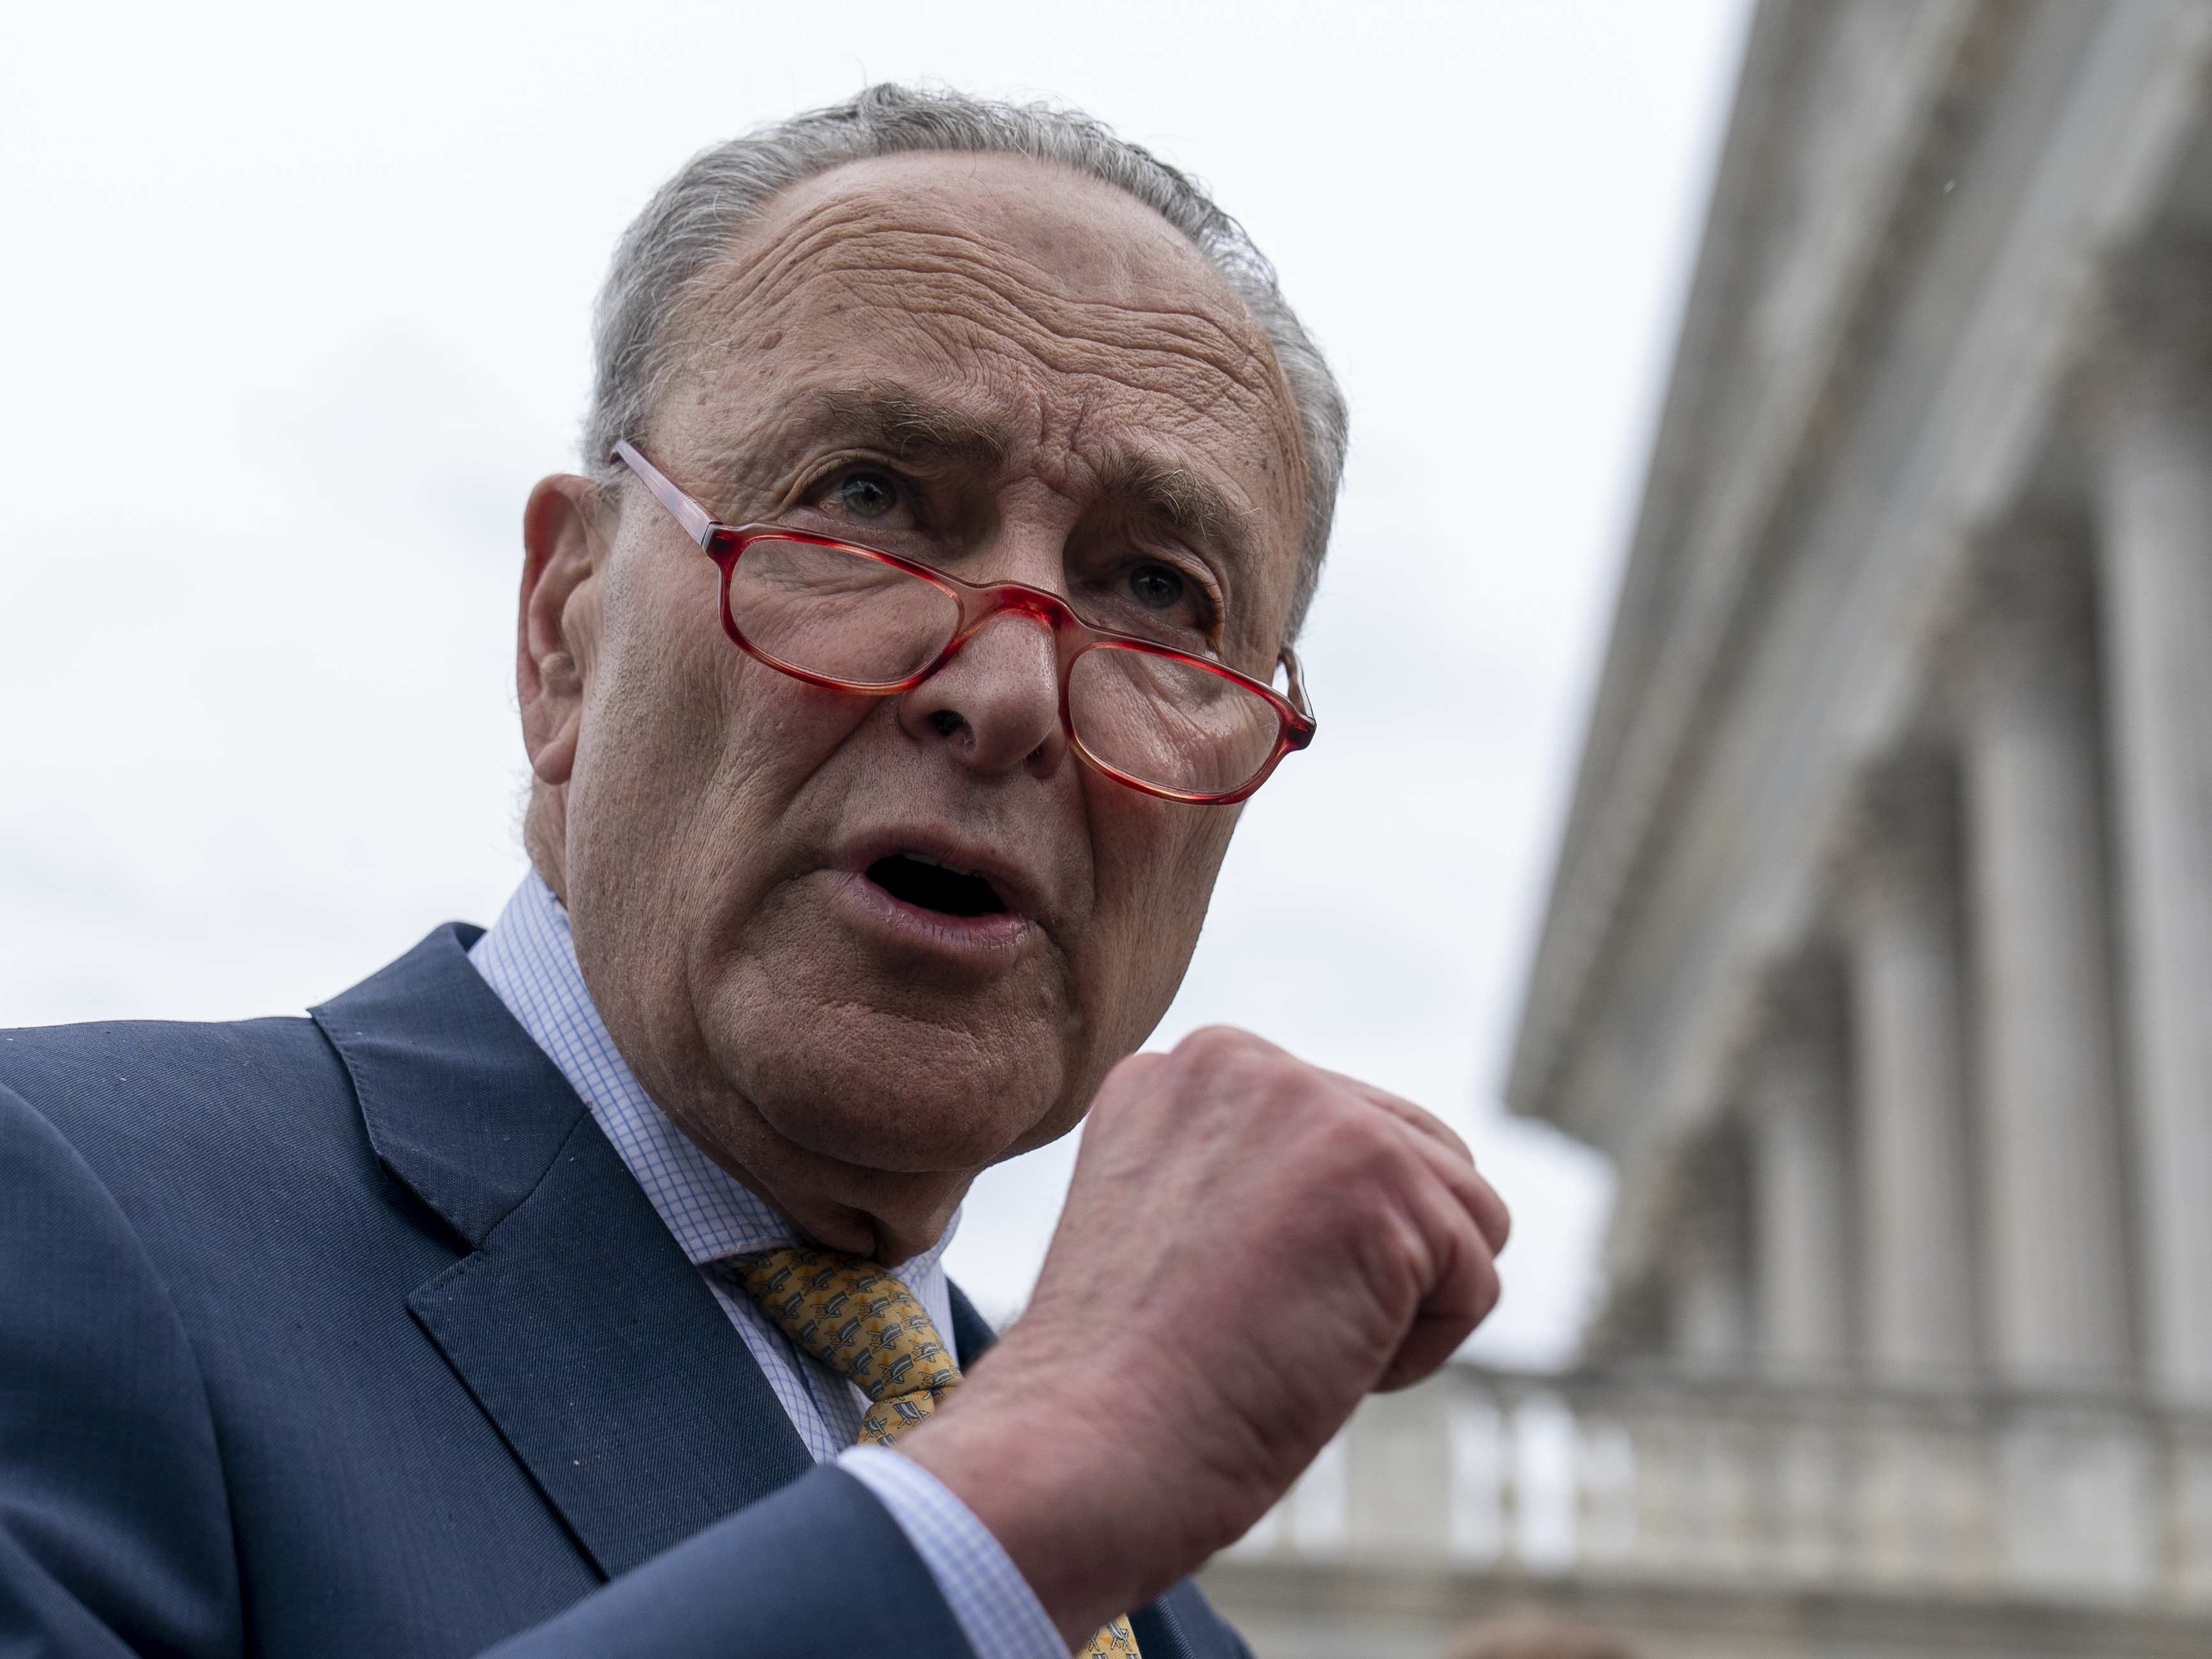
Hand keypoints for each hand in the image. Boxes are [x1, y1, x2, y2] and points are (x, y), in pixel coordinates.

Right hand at [900, 1026, 1509, 1646]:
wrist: (1082, 1448)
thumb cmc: (1122, 1384)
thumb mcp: (1175, 1228)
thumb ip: (1254, 1171)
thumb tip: (1366, 1187)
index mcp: (1183, 1069)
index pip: (1334, 1136)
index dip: (1306, 1248)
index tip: (1213, 1300)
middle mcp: (1245, 1061)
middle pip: (1412, 1156)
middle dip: (1371, 1261)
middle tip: (1257, 1326)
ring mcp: (1317, 1106)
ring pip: (1458, 1211)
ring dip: (1399, 1304)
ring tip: (1285, 1340)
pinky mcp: (1384, 1174)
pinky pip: (1475, 1276)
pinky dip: (1419, 1352)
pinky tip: (1315, 1362)